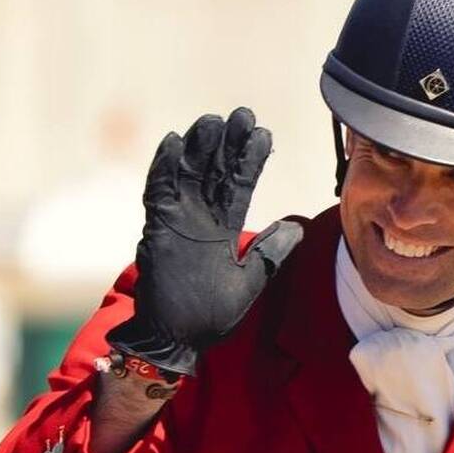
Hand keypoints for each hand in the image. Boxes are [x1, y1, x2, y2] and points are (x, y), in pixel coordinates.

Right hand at [106, 108, 302, 375]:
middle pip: (214, 171)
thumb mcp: (250, 281)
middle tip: (242, 113)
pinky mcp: (156, 230)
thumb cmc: (210, 314)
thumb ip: (270, 252)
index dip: (250, 159)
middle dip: (227, 143)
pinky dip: (164, 169)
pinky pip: (158, 193)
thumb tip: (297, 227)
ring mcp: (177, 221)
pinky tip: (173, 143)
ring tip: (211, 121)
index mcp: (224, 228)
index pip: (239, 184)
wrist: (176, 339)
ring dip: (199, 147)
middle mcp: (201, 218)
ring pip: (188, 174)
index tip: (263, 133)